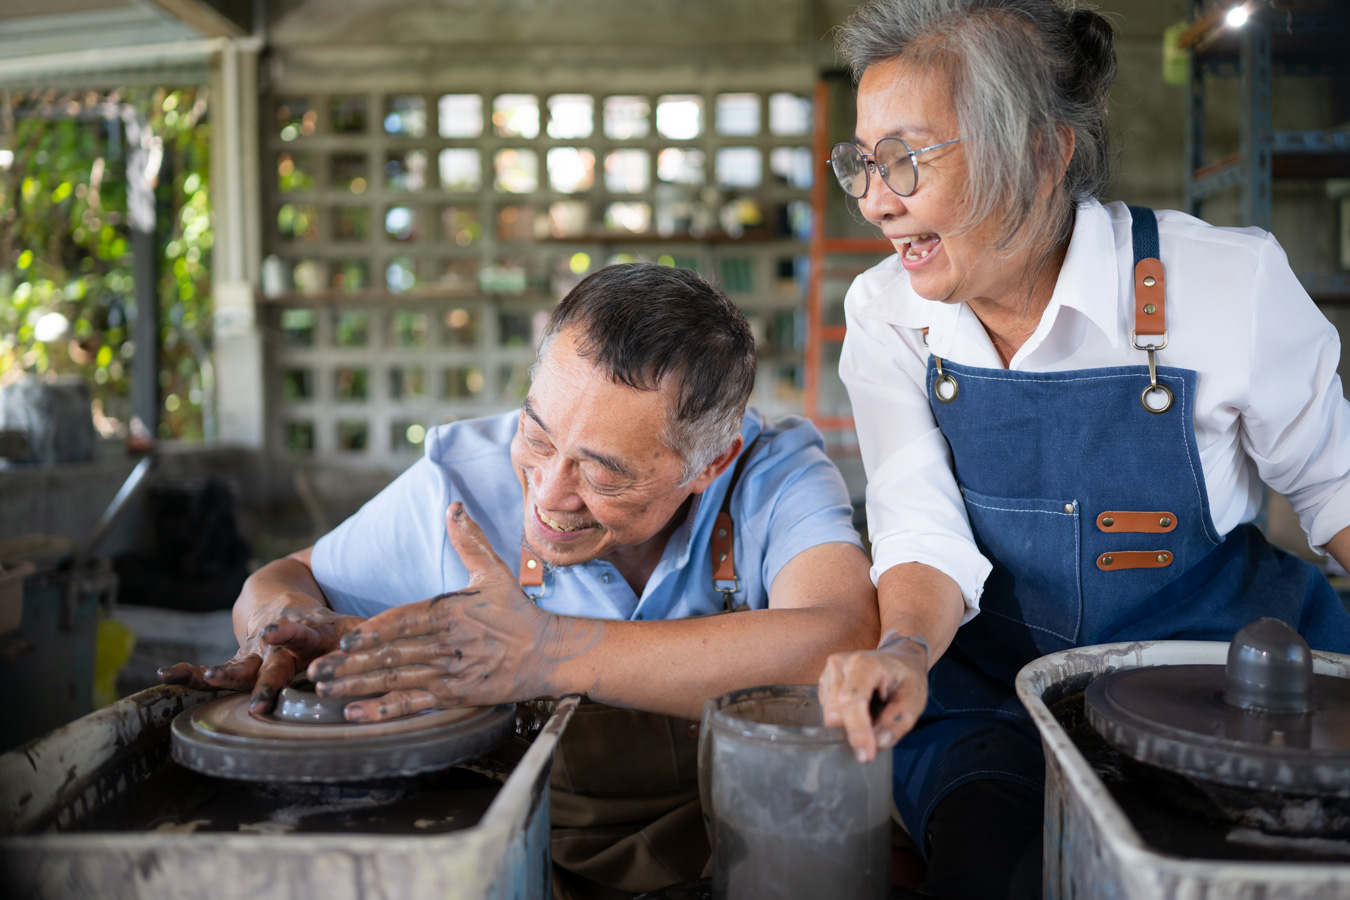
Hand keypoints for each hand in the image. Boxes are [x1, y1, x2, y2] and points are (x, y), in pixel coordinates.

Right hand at [157, 602, 364, 715]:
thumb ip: (372, 637)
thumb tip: (414, 650)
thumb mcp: (349, 626)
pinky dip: (190, 672)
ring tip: (208, 679)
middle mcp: (280, 644)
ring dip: (225, 674)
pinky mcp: (238, 663)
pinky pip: (211, 668)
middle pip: (273, 663)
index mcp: (311, 633)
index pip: (305, 633)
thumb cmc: (325, 624)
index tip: (281, 633)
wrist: (282, 601)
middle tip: (262, 698)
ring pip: (240, 666)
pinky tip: (168, 675)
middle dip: (266, 680)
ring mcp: (255, 654)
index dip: (295, 634)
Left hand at [306, 502, 574, 721]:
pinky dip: (383, 710)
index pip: (404, 622)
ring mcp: (450, 673)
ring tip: (325, 690)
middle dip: (349, 665)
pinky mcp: (455, 696)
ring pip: (396, 681)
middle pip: (391, 656)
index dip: (373, 633)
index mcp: (451, 613)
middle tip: (315, 670)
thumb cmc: (518, 613)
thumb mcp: (493, 572)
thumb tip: (454, 507)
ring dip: (357, 686)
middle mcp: (448, 644)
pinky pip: (413, 704)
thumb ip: (468, 541)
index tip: (346, 641)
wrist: (549, 654)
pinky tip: (356, 713)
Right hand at [818, 630, 929, 762]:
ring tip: (872, 715)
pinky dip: (846, 720)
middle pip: (835, 712)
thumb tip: (878, 742)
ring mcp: (828, 674)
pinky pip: (829, 714)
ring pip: (830, 716)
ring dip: (850, 725)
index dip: (857, 730)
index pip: (852, 700)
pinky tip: (862, 711)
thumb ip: (898, 721)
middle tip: (877, 735)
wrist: (898, 658)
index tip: (865, 755)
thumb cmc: (906, 676)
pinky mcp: (824, 685)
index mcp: (864, 663)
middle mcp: (840, 665)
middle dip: (854, 731)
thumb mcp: (915, 698)